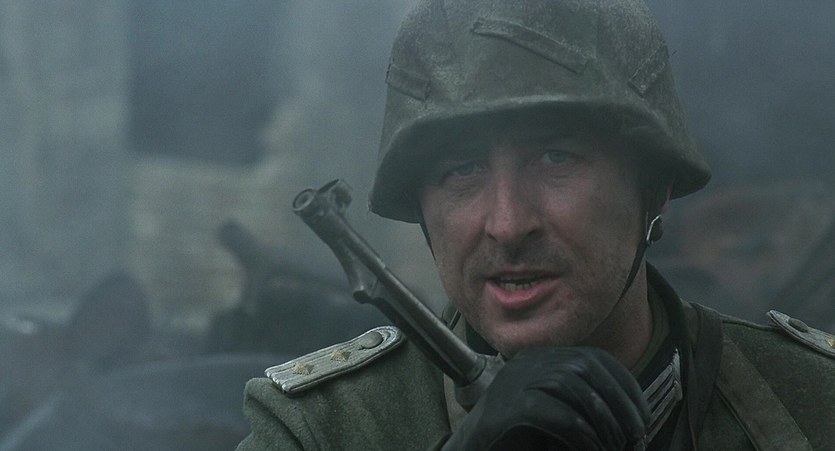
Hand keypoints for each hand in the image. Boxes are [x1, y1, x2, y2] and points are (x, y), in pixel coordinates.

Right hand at [442, 347, 648, 449]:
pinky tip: (593, 450)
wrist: (476, 449)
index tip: (642, 416)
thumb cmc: (519, 437)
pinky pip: (559, 414)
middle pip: (587, 367)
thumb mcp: (554, 409)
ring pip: (574, 386)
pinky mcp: (513, 407)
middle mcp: (528, 362)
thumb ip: (582, 401)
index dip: (625, 385)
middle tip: (636, 435)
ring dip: (604, 420)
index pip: (594, 358)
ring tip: (615, 446)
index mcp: (540, 358)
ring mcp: (517, 380)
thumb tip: (632, 411)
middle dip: (620, 402)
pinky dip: (583, 434)